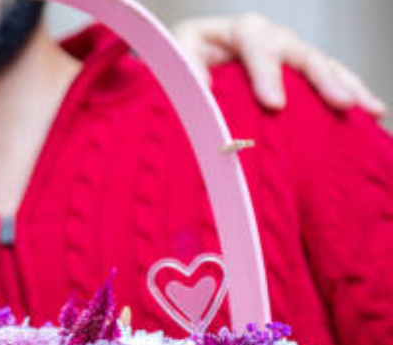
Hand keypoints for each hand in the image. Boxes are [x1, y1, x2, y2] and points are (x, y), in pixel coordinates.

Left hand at [174, 13, 386, 116]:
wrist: (190, 60)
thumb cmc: (184, 60)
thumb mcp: (176, 60)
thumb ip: (186, 72)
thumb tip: (204, 91)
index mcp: (235, 31)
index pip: (255, 43)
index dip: (266, 73)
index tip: (274, 104)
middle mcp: (268, 36)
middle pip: (299, 51)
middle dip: (322, 78)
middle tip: (340, 103)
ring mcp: (287, 51)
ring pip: (322, 63)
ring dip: (347, 84)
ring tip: (369, 108)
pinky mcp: (297, 70)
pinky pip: (329, 77)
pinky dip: (349, 91)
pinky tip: (369, 111)